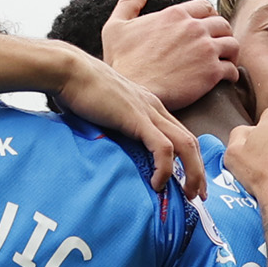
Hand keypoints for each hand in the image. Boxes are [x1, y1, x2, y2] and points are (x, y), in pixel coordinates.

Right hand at [51, 44, 205, 192]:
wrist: (68, 71)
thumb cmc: (78, 91)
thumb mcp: (104, 113)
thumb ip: (113, 129)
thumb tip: (109, 151)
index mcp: (149, 106)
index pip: (180, 135)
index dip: (190, 160)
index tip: (190, 182)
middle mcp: (154, 108)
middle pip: (191, 142)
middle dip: (199, 171)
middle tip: (199, 195)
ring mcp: (148, 112)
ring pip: (185, 145)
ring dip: (192, 173)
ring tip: (188, 195)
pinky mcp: (137, 119)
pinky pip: (162, 148)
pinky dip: (165, 168)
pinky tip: (157, 184)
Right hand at [101, 0, 236, 111]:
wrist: (134, 92)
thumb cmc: (122, 63)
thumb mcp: (116, 27)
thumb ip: (129, 4)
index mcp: (176, 14)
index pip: (204, 7)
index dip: (208, 17)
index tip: (206, 29)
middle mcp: (194, 28)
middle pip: (222, 24)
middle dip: (222, 34)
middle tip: (218, 47)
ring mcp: (205, 49)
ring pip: (232, 44)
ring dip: (230, 53)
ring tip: (225, 62)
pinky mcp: (211, 73)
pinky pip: (232, 69)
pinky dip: (232, 74)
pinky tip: (226, 79)